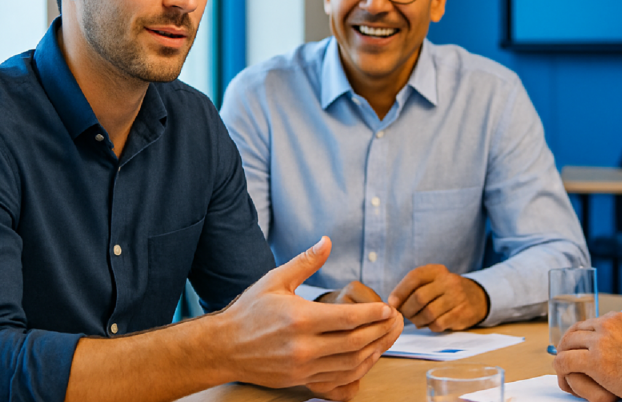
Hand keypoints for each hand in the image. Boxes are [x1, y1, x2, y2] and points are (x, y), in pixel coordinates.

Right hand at [212, 237, 402, 398]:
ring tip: (388, 338)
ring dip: (374, 351)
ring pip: (350, 364)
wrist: (224, 347)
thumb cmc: (249, 311)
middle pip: (355, 342)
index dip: (373, 314)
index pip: (348, 318)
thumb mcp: (276, 280)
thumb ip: (305, 262)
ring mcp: (302, 367)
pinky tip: (367, 357)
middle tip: (398, 322)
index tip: (388, 308)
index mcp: (299, 319)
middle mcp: (303, 346)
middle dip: (381, 332)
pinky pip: (338, 378)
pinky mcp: (300, 380)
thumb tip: (326, 241)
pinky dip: (357, 369)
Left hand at [387, 264, 488, 330]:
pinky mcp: (461, 313)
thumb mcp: (431, 281)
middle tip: (404, 314)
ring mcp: (457, 297)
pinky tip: (429, 323)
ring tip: (416, 320)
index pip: (415, 277)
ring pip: (428, 313)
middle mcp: (448, 281)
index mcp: (437, 270)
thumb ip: (412, 288)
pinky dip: (429, 326)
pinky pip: (438, 324)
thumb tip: (393, 304)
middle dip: (407, 310)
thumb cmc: (444, 291)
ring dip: (417, 320)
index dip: (400, 291)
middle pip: (419, 297)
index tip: (392, 303)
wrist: (476, 297)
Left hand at [552, 312, 621, 401]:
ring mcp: (600, 341)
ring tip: (565, 370)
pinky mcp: (594, 360)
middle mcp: (608, 324)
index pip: (590, 323)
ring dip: (563, 357)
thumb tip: (621, 342)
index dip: (580, 338)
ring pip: (566, 345)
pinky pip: (565, 362)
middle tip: (565, 358)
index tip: (579, 349)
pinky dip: (561, 370)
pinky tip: (565, 378)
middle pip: (575, 331)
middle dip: (567, 346)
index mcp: (620, 318)